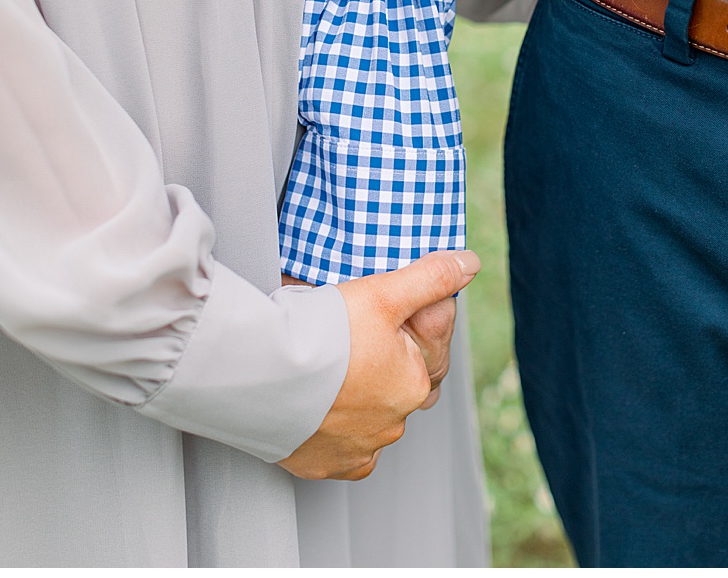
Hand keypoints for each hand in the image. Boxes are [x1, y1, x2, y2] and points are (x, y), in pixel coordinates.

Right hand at [279, 250, 479, 480]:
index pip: (421, 354)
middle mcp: (391, 425)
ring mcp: (355, 449)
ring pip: (368, 421)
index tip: (368, 320)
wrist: (257, 373)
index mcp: (414, 384)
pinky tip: (321, 410)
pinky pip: (338, 452)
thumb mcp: (386, 292)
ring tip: (328, 371)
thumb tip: (470, 264)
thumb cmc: (325, 333)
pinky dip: (332, 434)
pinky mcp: (320, 465)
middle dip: (380, 368)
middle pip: (394, 389)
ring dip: (356, 402)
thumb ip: (431, 278)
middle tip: (347, 344)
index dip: (398, 331)